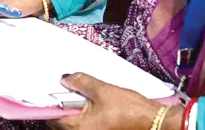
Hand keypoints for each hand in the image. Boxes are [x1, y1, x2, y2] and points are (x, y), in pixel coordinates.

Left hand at [51, 73, 174, 129]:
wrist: (154, 123)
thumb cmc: (130, 110)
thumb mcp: (102, 90)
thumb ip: (80, 82)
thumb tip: (65, 79)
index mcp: (78, 127)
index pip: (53, 116)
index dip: (50, 102)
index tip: (51, 90)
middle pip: (62, 121)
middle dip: (64, 105)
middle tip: (70, 89)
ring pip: (74, 122)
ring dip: (75, 109)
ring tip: (84, 95)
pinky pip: (85, 124)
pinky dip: (85, 114)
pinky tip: (92, 103)